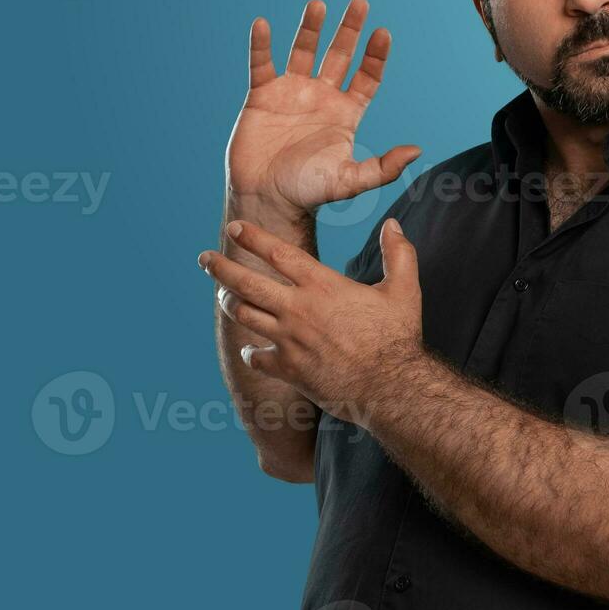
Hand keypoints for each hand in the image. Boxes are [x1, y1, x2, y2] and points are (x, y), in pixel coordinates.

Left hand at [198, 217, 424, 406]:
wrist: (390, 386)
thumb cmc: (397, 337)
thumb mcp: (404, 290)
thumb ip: (398, 253)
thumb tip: (393, 223)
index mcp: (322, 286)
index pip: (277, 253)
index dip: (252, 237)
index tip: (235, 228)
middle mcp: (298, 309)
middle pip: (245, 282)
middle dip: (220, 267)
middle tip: (204, 258)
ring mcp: (288, 340)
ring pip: (243, 315)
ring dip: (229, 302)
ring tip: (224, 295)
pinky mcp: (287, 369)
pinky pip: (255, 357)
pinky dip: (250, 351)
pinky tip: (251, 349)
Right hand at [226, 0, 419, 214]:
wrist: (267, 198)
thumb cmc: (309, 192)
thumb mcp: (349, 180)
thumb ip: (382, 168)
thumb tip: (417, 151)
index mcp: (346, 113)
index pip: (366, 77)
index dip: (375, 56)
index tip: (383, 33)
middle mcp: (322, 97)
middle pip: (339, 55)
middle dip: (350, 30)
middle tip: (360, 2)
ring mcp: (292, 93)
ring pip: (303, 51)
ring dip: (311, 28)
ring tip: (318, 4)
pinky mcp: (262, 96)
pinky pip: (261, 64)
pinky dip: (262, 45)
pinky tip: (263, 25)